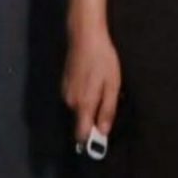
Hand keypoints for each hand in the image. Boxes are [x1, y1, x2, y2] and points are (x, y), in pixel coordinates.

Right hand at [62, 27, 121, 142]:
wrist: (85, 38)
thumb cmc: (103, 60)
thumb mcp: (113, 84)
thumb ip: (107, 110)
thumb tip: (103, 132)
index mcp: (83, 105)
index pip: (81, 134)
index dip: (91, 139)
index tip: (102, 139)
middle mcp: (70, 103)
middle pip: (81, 121)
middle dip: (95, 118)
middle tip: (111, 101)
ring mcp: (65, 93)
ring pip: (79, 109)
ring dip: (91, 105)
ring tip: (104, 87)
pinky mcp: (64, 84)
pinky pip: (76, 98)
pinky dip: (86, 96)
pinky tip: (95, 81)